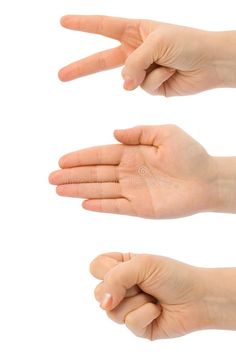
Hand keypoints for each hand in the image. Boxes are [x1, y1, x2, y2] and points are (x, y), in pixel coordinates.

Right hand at [49, 125, 217, 218]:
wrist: (208, 180)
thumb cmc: (191, 154)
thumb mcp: (165, 133)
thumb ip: (139, 132)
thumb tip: (114, 133)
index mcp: (133, 153)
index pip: (100, 155)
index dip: (81, 158)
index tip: (62, 160)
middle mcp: (128, 172)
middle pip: (95, 174)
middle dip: (73, 175)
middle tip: (51, 177)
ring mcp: (132, 191)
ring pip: (100, 190)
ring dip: (79, 190)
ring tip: (59, 189)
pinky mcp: (139, 208)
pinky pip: (115, 206)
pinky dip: (99, 205)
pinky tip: (83, 203)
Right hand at [58, 15, 235, 94]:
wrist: (210, 63)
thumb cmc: (188, 43)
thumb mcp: (157, 42)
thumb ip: (134, 62)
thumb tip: (123, 83)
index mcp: (135, 31)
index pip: (103, 26)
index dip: (82, 24)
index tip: (63, 22)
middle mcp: (136, 50)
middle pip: (101, 61)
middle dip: (81, 68)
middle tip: (60, 76)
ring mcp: (142, 70)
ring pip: (128, 80)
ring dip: (144, 74)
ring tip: (165, 66)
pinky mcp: (151, 86)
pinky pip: (143, 89)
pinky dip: (157, 82)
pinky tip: (171, 75)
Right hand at [90, 252, 235, 339]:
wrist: (198, 297)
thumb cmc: (172, 275)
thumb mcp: (142, 264)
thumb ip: (116, 277)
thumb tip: (103, 303)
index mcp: (120, 267)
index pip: (95, 267)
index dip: (106, 269)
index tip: (127, 266)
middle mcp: (121, 288)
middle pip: (98, 292)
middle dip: (124, 287)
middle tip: (143, 283)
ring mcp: (127, 308)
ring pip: (111, 311)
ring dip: (137, 301)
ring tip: (152, 296)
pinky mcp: (137, 327)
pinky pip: (129, 322)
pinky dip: (146, 313)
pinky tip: (158, 309)